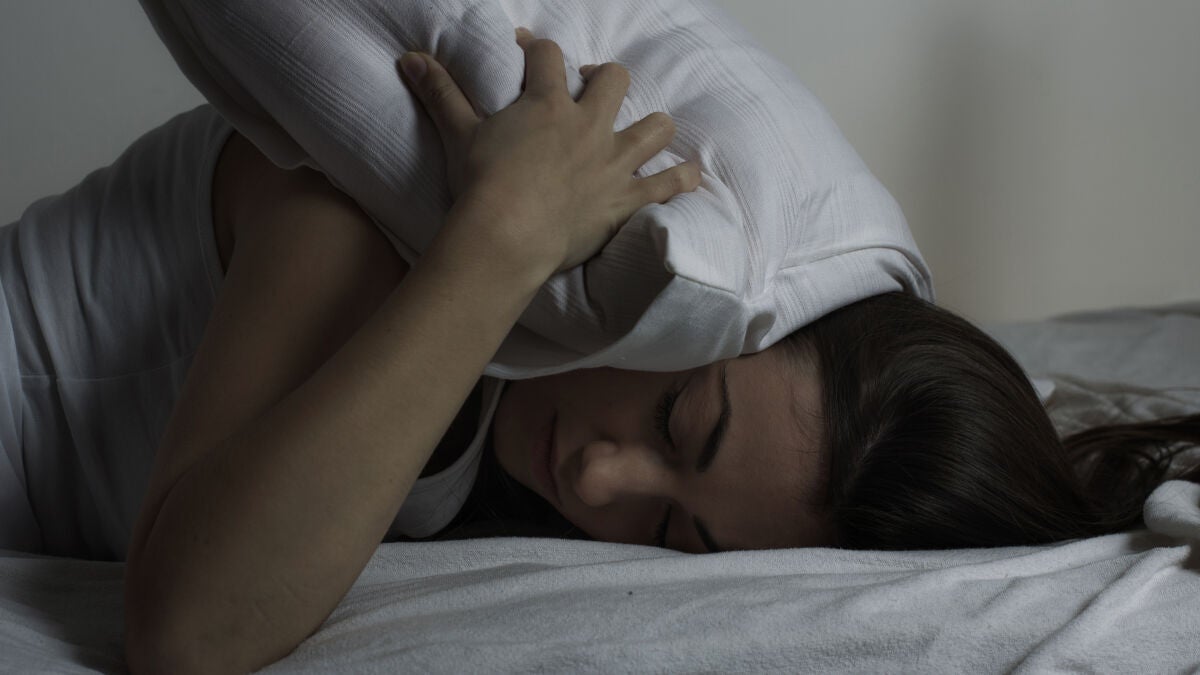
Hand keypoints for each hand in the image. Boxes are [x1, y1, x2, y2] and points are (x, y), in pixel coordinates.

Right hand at [398, 27, 700, 275]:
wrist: (507, 235)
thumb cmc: (483, 184)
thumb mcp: (458, 133)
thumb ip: (439, 93)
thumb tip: (409, 59)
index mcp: (547, 103)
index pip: (546, 56)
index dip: (536, 50)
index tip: (527, 53)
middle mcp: (589, 125)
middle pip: (614, 80)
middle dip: (605, 78)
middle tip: (590, 89)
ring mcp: (613, 161)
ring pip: (654, 127)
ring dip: (653, 124)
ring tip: (647, 127)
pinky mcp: (626, 199)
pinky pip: (667, 185)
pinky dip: (681, 179)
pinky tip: (691, 175)